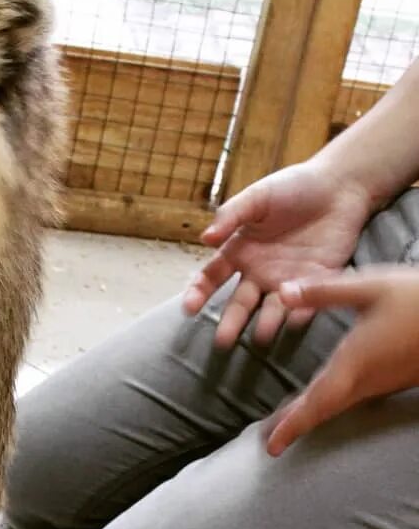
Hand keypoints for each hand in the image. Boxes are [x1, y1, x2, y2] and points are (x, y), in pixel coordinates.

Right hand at [183, 161, 371, 346]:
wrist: (340, 185)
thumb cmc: (293, 186)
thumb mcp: (258, 196)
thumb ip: (231, 215)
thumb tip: (204, 238)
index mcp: (239, 252)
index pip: (212, 278)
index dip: (198, 293)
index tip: (189, 308)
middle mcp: (258, 272)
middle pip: (240, 302)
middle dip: (231, 322)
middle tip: (223, 342)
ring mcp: (287, 279)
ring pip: (272, 308)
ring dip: (267, 323)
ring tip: (262, 336)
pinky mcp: (317, 280)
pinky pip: (308, 301)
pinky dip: (302, 311)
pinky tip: (296, 319)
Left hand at [265, 267, 418, 454]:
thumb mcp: (370, 287)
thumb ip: (323, 292)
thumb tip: (281, 292)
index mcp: (354, 363)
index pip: (315, 403)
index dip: (292, 426)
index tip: (271, 448)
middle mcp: (368, 380)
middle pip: (325, 410)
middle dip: (297, 425)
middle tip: (273, 442)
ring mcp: (385, 382)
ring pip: (342, 405)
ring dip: (315, 415)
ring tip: (290, 422)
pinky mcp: (398, 378)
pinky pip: (358, 397)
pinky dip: (335, 402)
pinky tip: (330, 396)